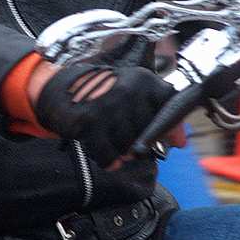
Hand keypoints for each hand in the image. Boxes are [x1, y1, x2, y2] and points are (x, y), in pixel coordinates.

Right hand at [32, 63, 176, 167]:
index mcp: (144, 79)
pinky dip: (106, 159)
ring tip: (107, 136)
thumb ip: (162, 115)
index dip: (164, 130)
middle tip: (119, 132)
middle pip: (147, 137)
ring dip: (119, 151)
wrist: (58, 89)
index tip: (154, 134)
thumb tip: (181, 142)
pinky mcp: (88, 122)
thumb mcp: (134, 95)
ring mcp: (108, 106)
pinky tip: (100, 148)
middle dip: (135, 142)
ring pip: (128, 149)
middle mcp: (128, 90)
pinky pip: (108, 156)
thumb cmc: (102, 94)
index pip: (169, 114)